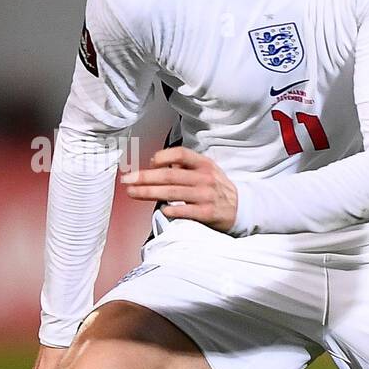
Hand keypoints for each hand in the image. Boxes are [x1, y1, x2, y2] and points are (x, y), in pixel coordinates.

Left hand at [120, 147, 237, 230]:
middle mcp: (205, 178)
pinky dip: (171, 210)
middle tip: (127, 180)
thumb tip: (156, 164)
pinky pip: (185, 211)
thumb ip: (185, 166)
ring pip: (173, 192)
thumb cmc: (218, 188)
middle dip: (145, 177)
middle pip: (170, 175)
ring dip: (149, 192)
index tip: (149, 163)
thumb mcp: (207, 170)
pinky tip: (161, 210)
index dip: (162, 157)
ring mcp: (206, 196)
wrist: (241, 208)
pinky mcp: (207, 213)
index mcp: (204, 164)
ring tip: (133, 192)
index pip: (180, 154)